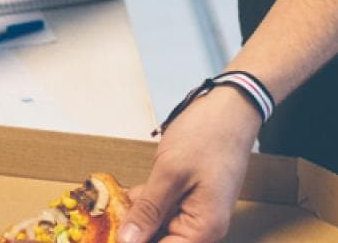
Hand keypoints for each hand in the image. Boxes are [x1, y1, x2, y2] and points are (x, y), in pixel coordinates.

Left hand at [120, 87, 264, 242]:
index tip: (110, 235)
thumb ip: (148, 210)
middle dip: (133, 231)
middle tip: (106, 218)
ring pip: (158, 226)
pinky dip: (144, 204)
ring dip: (136, 217)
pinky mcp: (189, 198)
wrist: (231, 108)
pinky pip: (163, 210)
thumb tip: (127, 241)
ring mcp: (196, 212)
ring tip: (110, 205)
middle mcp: (203, 227)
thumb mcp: (170, 172)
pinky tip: (124, 195)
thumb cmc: (208, 136)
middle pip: (160, 240)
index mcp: (204, 228)